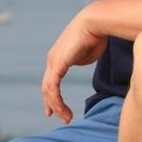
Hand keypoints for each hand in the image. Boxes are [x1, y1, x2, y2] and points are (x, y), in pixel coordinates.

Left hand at [42, 5, 107, 123]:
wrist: (95, 23)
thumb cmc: (95, 35)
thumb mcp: (86, 53)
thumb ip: (80, 59)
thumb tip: (79, 62)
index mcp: (58, 57)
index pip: (51, 80)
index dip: (52, 95)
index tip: (54, 109)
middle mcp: (52, 59)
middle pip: (47, 86)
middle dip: (52, 104)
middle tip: (60, 117)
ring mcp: (53, 60)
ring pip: (48, 89)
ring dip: (56, 106)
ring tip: (66, 117)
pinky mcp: (57, 63)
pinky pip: (53, 86)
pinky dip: (56, 100)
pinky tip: (62, 109)